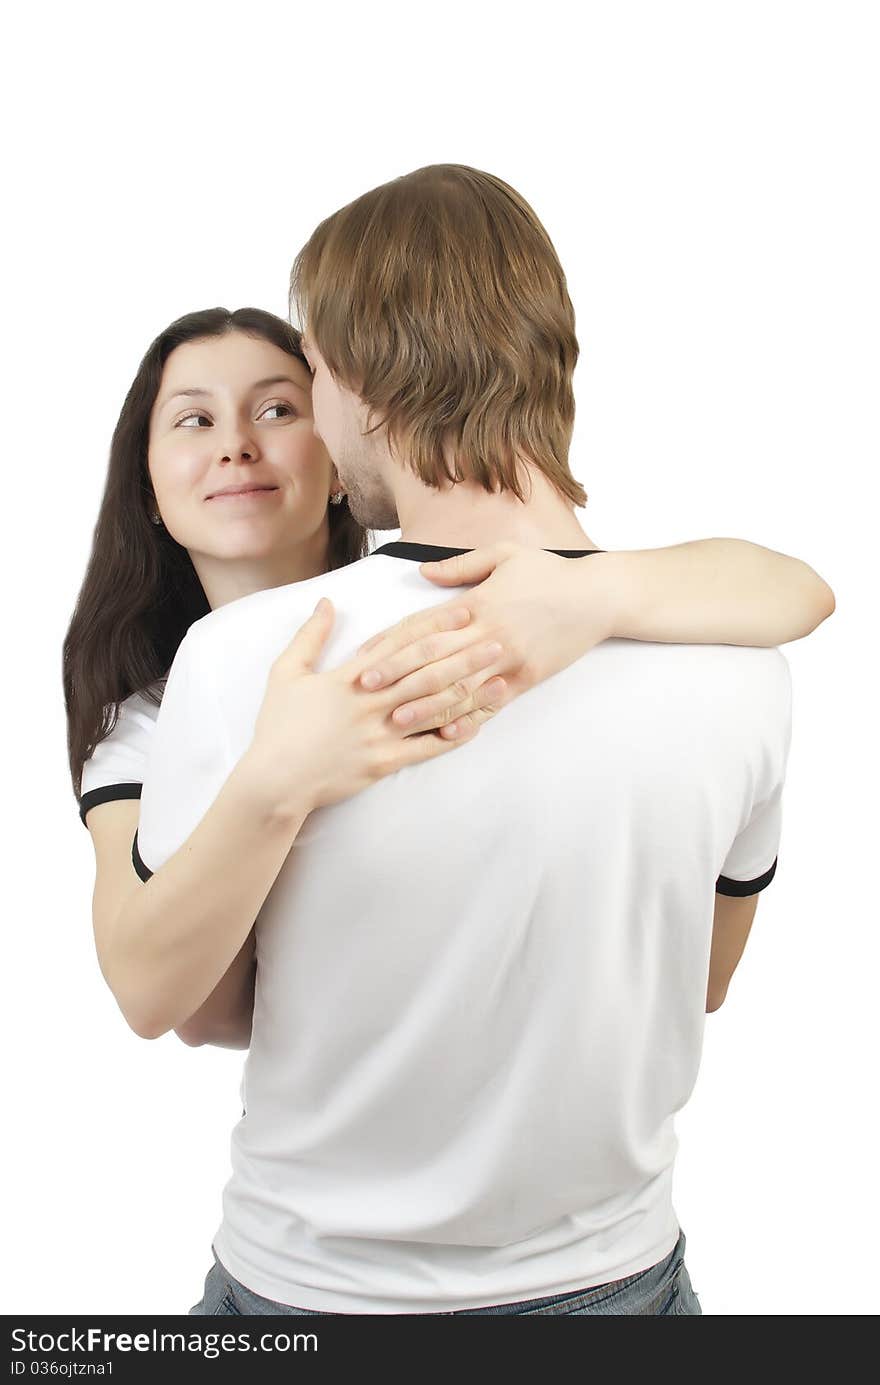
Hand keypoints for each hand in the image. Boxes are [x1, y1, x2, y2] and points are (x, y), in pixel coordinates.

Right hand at [247, 597, 508, 814]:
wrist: (275, 780)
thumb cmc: (278, 726)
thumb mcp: (286, 673)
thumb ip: (310, 636)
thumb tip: (327, 602)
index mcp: (349, 675)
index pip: (399, 642)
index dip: (434, 625)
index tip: (463, 611)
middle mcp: (370, 700)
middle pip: (425, 671)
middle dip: (464, 654)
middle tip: (497, 640)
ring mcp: (379, 733)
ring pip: (432, 708)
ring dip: (469, 692)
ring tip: (500, 679)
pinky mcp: (383, 761)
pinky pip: (424, 748)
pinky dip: (451, 737)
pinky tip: (476, 726)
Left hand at [355, 540, 613, 736]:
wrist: (599, 596)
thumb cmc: (550, 571)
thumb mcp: (504, 555)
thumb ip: (460, 566)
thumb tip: (422, 571)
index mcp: (477, 602)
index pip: (425, 624)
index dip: (392, 641)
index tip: (364, 654)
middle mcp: (489, 633)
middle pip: (434, 658)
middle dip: (397, 675)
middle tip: (364, 690)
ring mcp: (509, 659)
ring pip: (460, 686)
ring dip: (426, 705)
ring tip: (396, 719)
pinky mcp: (528, 677)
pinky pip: (494, 702)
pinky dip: (471, 718)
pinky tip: (449, 732)